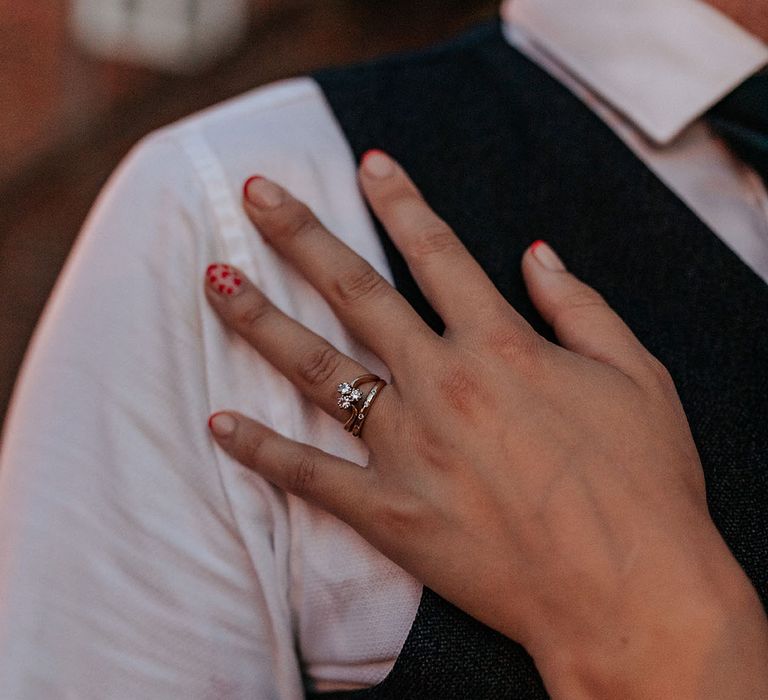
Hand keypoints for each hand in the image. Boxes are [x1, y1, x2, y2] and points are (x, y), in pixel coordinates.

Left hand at [204, 151, 767, 697]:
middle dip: (302, 236)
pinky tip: (219, 424)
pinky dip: (262, 450)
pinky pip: (310, 475)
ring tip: (214, 283)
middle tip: (255, 195)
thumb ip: (582, 306)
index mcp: (502, 346)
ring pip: (317, 369)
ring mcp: (408, 448)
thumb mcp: (636, 375)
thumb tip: (538, 254)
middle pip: (355, 292)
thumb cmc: (644, 483)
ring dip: (261, 322)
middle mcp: (442, 384)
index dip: (401, 201)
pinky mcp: (390, 512)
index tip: (368, 163)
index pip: (438, 251)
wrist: (630, 593)